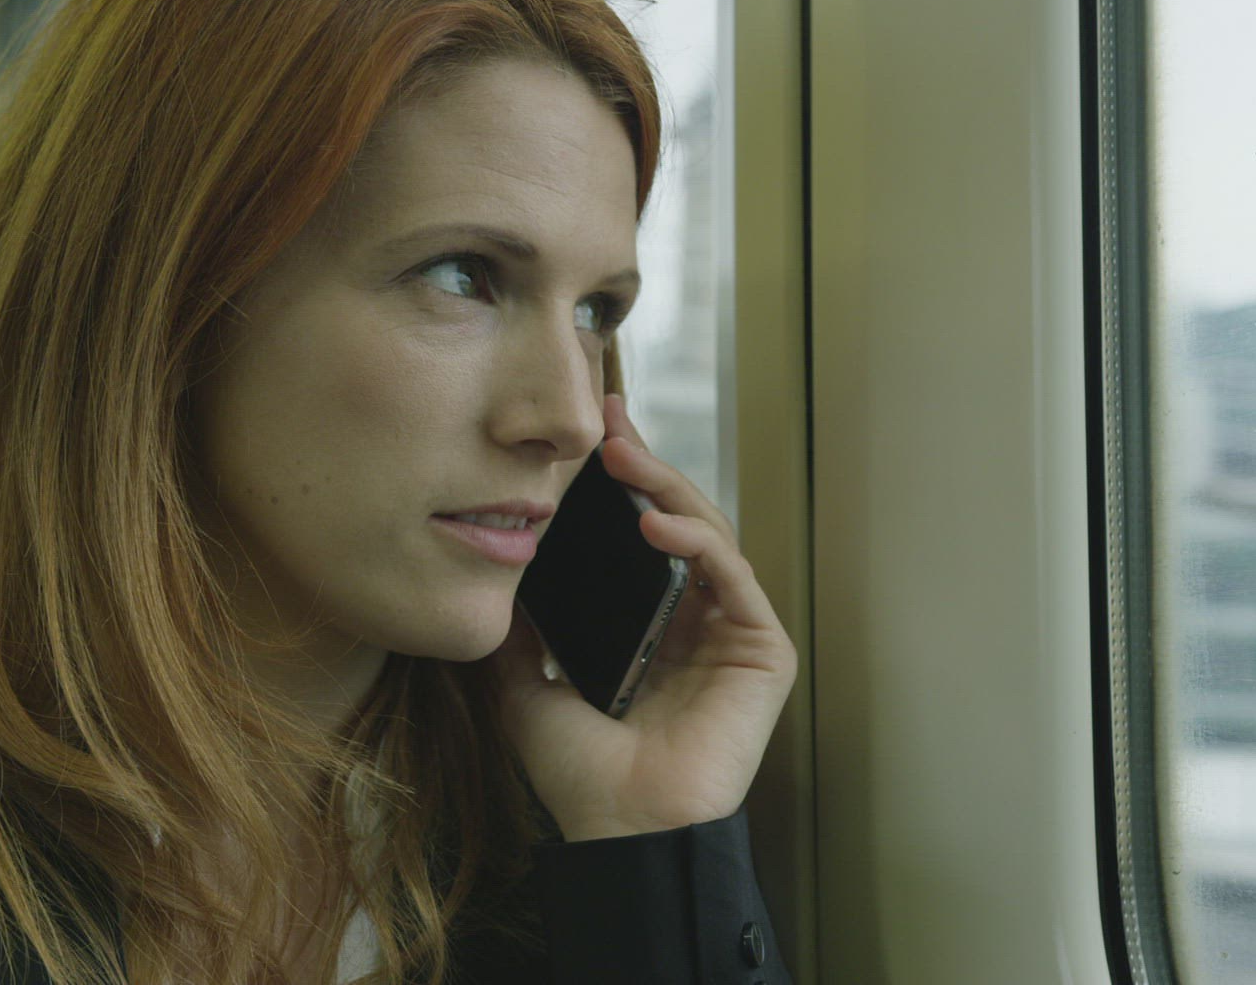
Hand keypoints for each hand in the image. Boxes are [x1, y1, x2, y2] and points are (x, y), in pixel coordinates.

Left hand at [488, 394, 797, 841]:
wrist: (619, 830)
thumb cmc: (580, 776)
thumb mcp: (524, 685)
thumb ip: (517, 629)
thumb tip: (492, 568)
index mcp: (651, 629)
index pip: (641, 538)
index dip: (622, 485)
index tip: (588, 438)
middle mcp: (696, 624)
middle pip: (679, 523)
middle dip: (645, 467)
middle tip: (607, 424)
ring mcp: (733, 635)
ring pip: (709, 537)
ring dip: (668, 490)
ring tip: (622, 461)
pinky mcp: (763, 651)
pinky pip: (734, 578)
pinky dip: (698, 542)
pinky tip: (656, 523)